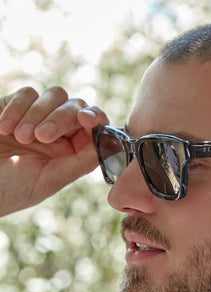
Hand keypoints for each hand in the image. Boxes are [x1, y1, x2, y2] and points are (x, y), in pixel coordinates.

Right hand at [0, 86, 108, 215]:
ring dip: (38, 113)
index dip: (96, 118)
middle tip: (41, 137)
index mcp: (73, 151)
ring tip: (20, 138)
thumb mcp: (50, 180)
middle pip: (76, 107)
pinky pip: (26, 94)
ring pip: (55, 95)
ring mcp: (37, 117)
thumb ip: (81, 162)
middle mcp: (59, 132)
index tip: (86, 119)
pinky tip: (4, 129)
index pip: (95, 126)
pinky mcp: (13, 107)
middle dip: (61, 118)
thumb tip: (110, 143)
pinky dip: (17, 107)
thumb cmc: (9, 190)